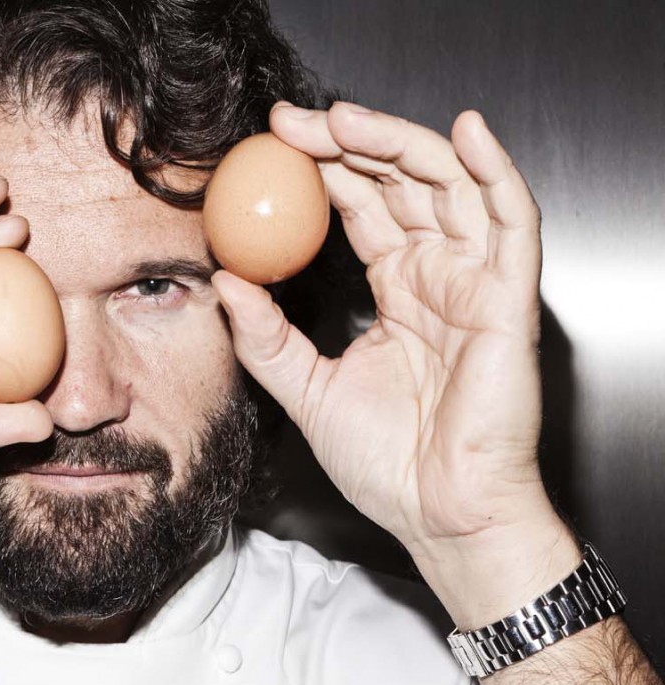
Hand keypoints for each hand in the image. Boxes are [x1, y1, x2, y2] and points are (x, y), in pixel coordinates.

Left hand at [212, 100, 571, 583]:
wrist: (438, 518)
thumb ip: (265, 337)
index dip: (324, 170)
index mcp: (398, 292)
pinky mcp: (507, 303)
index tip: (271, 146)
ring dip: (400, 144)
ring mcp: (475, 286)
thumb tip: (223, 281)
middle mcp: (438, 279)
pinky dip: (494, 172)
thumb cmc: (386, 465)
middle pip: (401, 185)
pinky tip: (465, 132)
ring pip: (449, 188)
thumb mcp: (305, 390)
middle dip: (350, 144)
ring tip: (344, 119)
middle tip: (293, 124)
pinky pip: (511, 223)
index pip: (363, 209)